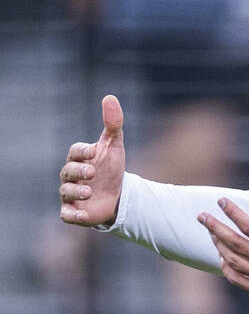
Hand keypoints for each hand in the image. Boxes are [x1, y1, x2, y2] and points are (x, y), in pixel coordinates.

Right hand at [59, 94, 125, 226]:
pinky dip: (74, 215)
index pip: (75, 151)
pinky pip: (67, 215)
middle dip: (78, 171)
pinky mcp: (74, 212)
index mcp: (78, 158)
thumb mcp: (114, 146)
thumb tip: (110, 97)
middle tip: (92, 173)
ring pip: (66, 192)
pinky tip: (85, 215)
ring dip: (76, 192)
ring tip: (90, 192)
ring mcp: (71, 194)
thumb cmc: (111, 169)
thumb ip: (112, 124)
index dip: (82, 152)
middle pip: (68, 171)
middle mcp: (70, 175)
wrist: (118, 197)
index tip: (94, 152)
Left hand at [198, 185, 248, 313]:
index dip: (233, 212)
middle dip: (215, 228)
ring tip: (212, 234)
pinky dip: (228, 270)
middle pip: (234, 243)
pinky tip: (223, 260)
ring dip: (219, 247)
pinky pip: (240, 282)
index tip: (222, 201)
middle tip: (202, 216)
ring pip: (234, 262)